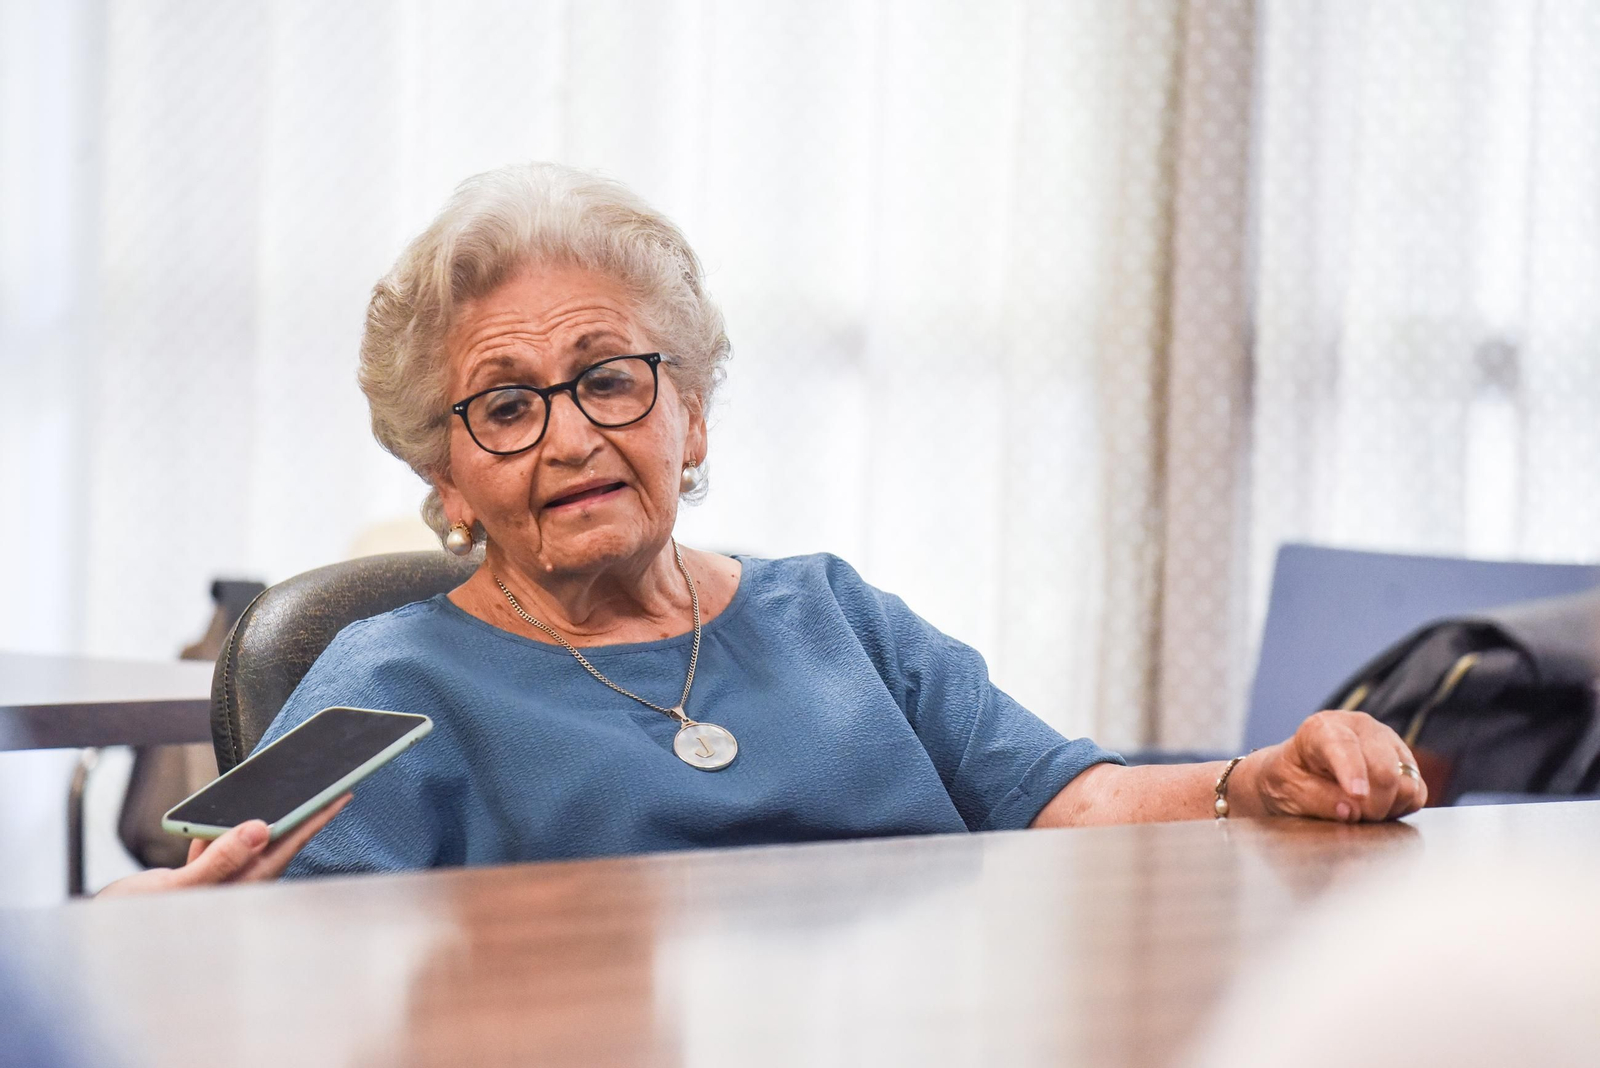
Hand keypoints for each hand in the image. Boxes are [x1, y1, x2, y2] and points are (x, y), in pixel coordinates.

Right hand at [97, 793, 351, 897]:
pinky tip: (228, 809)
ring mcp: (218, 879)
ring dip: (265, 813)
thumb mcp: (178, 888)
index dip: (316, 817)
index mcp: (240, 886)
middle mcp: (235, 882)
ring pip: (248, 838)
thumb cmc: (136, 921)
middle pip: (276, 837)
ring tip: (289, 788)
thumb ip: (220, 860)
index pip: (288, 844)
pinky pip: (220, 843)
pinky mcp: (197, 875)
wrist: (100, 936)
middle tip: (330, 782)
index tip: (342, 793)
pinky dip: (225, 824)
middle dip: (301, 810)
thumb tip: (261, 829)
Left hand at [1232, 711, 1427, 822]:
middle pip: (1384, 770)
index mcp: (1324, 728)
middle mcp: (1362, 728)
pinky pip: (1418, 793)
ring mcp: (1389, 743)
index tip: (1356, 795)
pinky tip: (1378, 806)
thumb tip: (1352, 810)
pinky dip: (1401, 808)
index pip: (1343, 747)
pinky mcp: (1406, 764)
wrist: (1300, 774)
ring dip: (1385, 807)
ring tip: (1360, 809)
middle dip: (1371, 804)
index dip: (1352, 772)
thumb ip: (1318, 800)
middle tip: (1352, 816)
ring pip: (1406, 783)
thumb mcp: (1289, 789)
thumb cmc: (1290, 778)